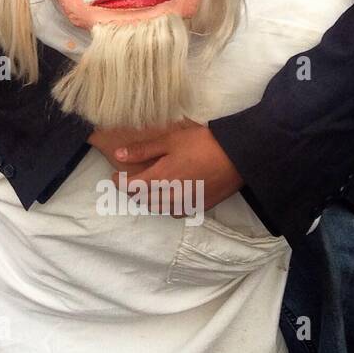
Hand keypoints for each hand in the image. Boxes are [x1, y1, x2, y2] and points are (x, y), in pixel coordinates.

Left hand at [87, 121, 242, 216]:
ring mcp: (186, 204)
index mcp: (161, 178)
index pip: (131, 187)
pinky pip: (176, 212)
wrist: (238, 156)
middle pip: (143, 200)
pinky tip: (169, 196)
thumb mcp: (170, 140)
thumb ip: (143, 150)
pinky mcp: (200, 207)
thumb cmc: (203, 143)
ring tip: (148, 188)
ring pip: (159, 208)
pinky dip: (167, 207)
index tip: (115, 176)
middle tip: (130, 181)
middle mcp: (171, 196)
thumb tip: (118, 155)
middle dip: (133, 191)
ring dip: (149, 200)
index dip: (119, 182)